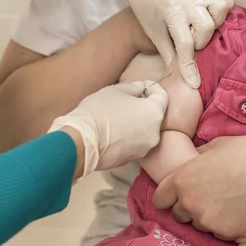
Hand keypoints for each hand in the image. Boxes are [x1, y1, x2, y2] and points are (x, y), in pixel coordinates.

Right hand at [48, 81, 167, 177]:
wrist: (83, 141)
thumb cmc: (100, 110)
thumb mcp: (117, 90)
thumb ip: (134, 87)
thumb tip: (141, 88)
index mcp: (155, 113)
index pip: (162, 96)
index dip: (152, 88)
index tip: (141, 86)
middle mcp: (155, 133)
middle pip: (154, 115)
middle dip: (144, 106)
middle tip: (127, 100)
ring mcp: (144, 148)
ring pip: (145, 130)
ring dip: (137, 122)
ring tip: (118, 116)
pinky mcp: (132, 159)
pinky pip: (135, 142)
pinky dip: (129, 136)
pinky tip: (114, 131)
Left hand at [104, 0, 234, 87]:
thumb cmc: (146, 6)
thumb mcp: (153, 30)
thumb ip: (168, 53)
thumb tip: (180, 77)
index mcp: (171, 11)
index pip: (185, 45)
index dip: (190, 67)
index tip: (194, 83)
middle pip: (206, 28)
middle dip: (200, 40)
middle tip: (191, 39)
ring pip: (220, 9)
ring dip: (214, 22)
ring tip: (202, 25)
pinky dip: (225, 3)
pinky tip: (215, 11)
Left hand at [152, 134, 245, 239]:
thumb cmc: (244, 153)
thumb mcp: (213, 148)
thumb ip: (196, 160)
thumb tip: (191, 162)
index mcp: (182, 179)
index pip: (160, 199)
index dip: (169, 197)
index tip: (177, 196)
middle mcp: (189, 202)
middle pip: (178, 215)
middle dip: (189, 208)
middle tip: (209, 197)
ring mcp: (206, 220)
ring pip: (199, 224)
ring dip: (207, 216)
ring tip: (227, 201)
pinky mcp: (224, 232)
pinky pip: (218, 231)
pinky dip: (225, 224)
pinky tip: (238, 209)